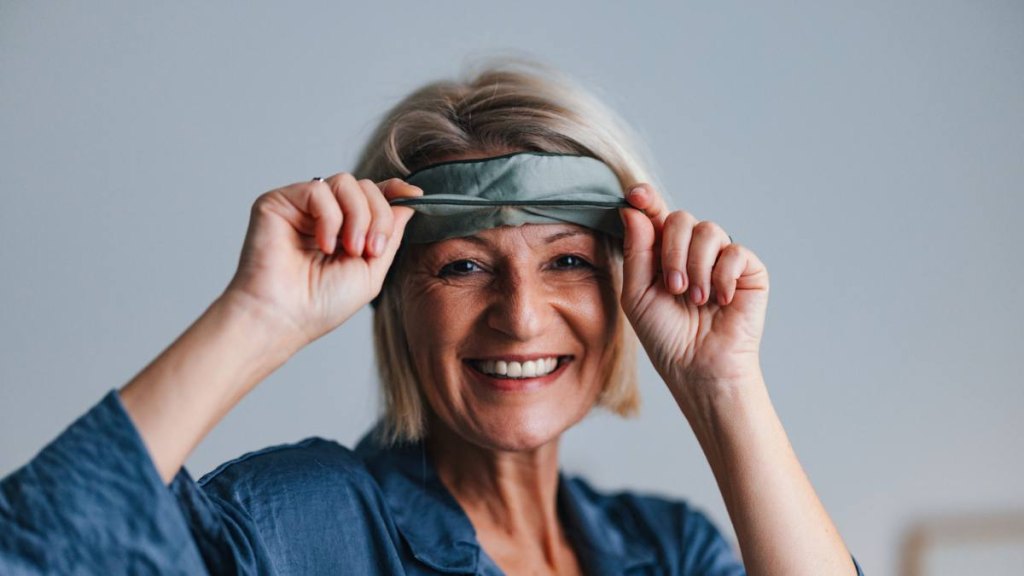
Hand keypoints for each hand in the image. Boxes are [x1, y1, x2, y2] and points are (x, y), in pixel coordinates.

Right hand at [223, 174, 421, 348]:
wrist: (284, 318)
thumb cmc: (320, 304)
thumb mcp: (371, 271)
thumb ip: (390, 236)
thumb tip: (408, 202)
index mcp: (343, 229)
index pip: (372, 196)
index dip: (395, 190)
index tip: (415, 194)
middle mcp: (322, 214)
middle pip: (366, 187)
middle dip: (378, 217)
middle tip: (369, 251)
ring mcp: (300, 206)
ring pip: (346, 182)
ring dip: (358, 217)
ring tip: (349, 250)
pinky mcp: (278, 202)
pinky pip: (319, 190)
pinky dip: (330, 218)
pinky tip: (323, 245)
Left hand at [618, 183, 768, 404]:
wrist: (699, 367)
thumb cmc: (666, 337)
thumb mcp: (636, 295)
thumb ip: (635, 252)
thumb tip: (632, 210)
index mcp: (662, 255)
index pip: (655, 216)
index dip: (646, 200)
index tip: (636, 194)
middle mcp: (692, 252)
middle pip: (681, 218)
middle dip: (672, 251)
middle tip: (673, 288)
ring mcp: (721, 259)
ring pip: (708, 230)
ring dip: (696, 267)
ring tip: (695, 299)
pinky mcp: (749, 271)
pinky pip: (735, 252)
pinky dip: (723, 276)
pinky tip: (721, 299)